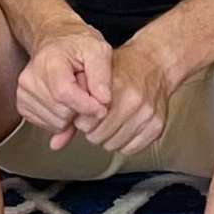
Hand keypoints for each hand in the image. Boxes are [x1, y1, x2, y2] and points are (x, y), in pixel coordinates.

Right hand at [15, 25, 112, 148]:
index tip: (102, 108)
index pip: (64, 93)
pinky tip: (66, 102)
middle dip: (82, 109)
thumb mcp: (99, 50)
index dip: (87, 106)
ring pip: (57, 123)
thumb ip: (102, 75)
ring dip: (72, 115)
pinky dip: (62, 119)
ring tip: (75, 94)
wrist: (55, 41)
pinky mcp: (23, 106)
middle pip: (62, 112)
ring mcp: (24, 94)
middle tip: (87, 91)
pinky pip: (49, 126)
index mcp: (49, 62)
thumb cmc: (77, 45)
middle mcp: (30, 79)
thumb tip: (103, 100)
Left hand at [74, 32, 179, 158]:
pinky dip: (124, 142)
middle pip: (98, 137)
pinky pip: (130, 149)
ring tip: (112, 121)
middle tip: (99, 117)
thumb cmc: (123, 69)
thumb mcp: (93, 77)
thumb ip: (74, 108)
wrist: (155, 64)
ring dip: (109, 137)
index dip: (81, 119)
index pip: (85, 122)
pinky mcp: (157, 127)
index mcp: (115, 87)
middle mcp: (134, 101)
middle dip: (93, 129)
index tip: (85, 112)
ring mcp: (147, 115)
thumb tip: (56, 143)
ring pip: (113, 145)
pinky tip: (124, 127)